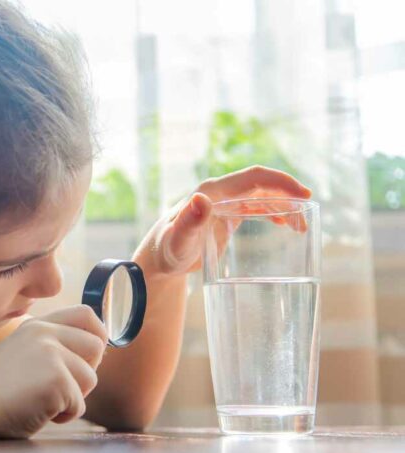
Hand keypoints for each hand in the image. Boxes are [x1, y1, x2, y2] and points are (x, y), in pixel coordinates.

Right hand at [0, 305, 106, 437]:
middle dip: (85, 372)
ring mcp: (51, 355)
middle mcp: (46, 333)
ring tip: (41, 400)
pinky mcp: (56, 381)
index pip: (86, 314)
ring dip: (72, 398)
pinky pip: (78, 405)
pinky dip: (61, 416)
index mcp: (38, 325)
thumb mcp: (22, 352)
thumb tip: (95, 350)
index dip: (97, 334)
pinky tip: (36, 411)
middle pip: (96, 347)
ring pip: (90, 379)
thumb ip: (51, 346)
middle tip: (57, 387)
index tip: (88, 357)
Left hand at [134, 166, 311, 278]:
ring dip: (284, 206)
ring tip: (302, 226)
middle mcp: (220, 193)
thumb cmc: (166, 251)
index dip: (281, 182)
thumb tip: (201, 198)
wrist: (158, 260)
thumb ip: (188, 221)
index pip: (254, 178)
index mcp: (213, 191)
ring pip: (262, 197)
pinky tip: (286, 224)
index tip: (304, 195)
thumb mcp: (178, 239)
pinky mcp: (226, 216)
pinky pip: (256, 208)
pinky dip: (273, 213)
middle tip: (308, 214)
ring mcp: (224, 204)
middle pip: (262, 186)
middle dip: (288, 195)